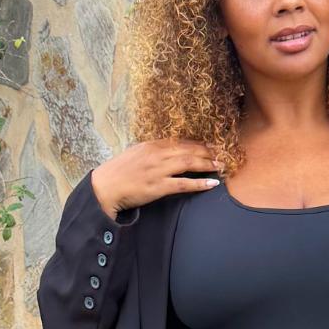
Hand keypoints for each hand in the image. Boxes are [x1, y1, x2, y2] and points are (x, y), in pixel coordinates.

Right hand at [91, 139, 223, 217]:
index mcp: (152, 145)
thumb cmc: (118, 173)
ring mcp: (158, 170)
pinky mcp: (158, 187)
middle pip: (189, 149)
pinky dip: (200, 183)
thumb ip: (151, 152)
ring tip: (221, 166)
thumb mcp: (135, 155)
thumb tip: (166, 152)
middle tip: (222, 154)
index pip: (180, 141)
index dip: (197, 143)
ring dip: (208, 164)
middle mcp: (157, 154)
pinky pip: (184, 184)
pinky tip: (212, 183)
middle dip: (208, 151)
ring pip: (189, 163)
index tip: (210, 145)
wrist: (105, 187)